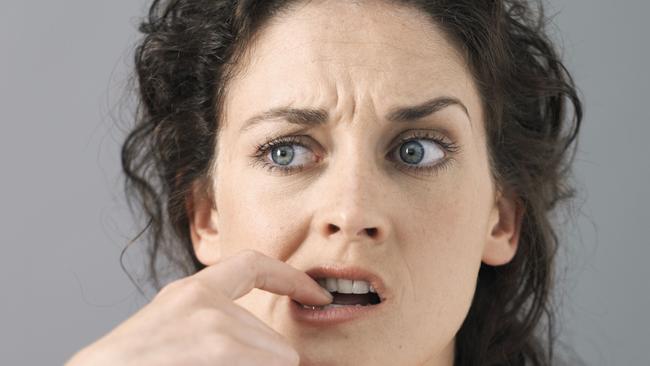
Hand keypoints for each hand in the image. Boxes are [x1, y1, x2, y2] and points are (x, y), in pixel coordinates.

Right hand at [65, 249, 331, 365]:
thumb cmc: (132, 365)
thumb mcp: (174, 332)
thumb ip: (219, 326)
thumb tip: (277, 350)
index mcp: (192, 292)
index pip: (254, 265)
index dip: (290, 278)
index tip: (317, 293)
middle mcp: (205, 300)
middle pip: (275, 337)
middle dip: (266, 364)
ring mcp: (212, 324)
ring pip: (280, 356)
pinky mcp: (218, 346)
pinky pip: (274, 364)